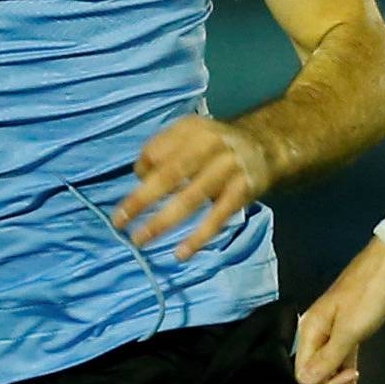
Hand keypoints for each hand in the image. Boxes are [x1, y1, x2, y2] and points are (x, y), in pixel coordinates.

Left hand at [112, 115, 270, 260]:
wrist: (265, 146)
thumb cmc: (216, 144)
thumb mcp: (190, 133)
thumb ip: (163, 147)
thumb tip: (139, 175)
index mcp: (191, 130)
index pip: (156, 152)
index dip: (141, 172)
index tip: (132, 190)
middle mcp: (210, 146)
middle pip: (170, 175)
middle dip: (141, 199)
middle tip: (119, 222)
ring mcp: (228, 169)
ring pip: (191, 199)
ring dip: (163, 221)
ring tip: (141, 239)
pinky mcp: (243, 191)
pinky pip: (218, 217)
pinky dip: (199, 237)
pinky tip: (182, 253)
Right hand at [293, 236, 384, 383]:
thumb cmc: (370, 295)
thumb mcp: (350, 330)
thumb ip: (328, 359)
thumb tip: (304, 383)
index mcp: (310, 331)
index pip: (304, 374)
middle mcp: (318, 334)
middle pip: (315, 375)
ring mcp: (335, 333)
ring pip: (329, 370)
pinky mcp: (352, 332)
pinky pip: (342, 362)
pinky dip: (347, 378)